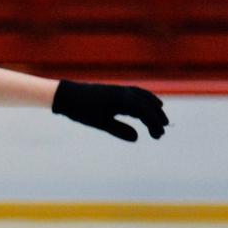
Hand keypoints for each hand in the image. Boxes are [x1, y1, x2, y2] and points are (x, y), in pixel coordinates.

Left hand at [51, 79, 168, 141]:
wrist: (67, 95)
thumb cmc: (82, 110)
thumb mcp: (100, 123)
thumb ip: (119, 130)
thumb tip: (137, 138)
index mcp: (123, 100)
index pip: (146, 112)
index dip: (155, 124)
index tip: (158, 136)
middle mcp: (126, 92)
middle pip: (149, 105)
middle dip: (157, 118)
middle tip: (160, 134)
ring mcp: (122, 90)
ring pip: (145, 98)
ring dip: (154, 109)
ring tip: (160, 121)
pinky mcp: (117, 91)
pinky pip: (137, 94)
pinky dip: (146, 101)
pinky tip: (147, 108)